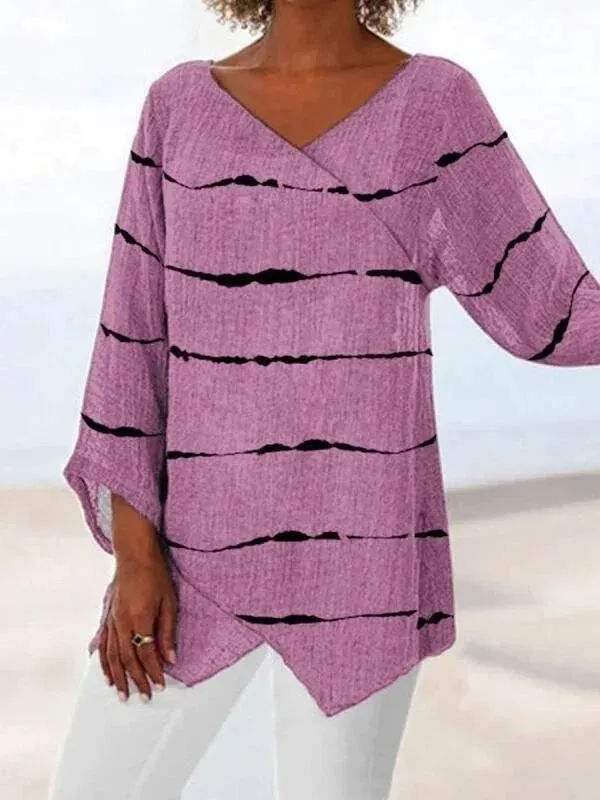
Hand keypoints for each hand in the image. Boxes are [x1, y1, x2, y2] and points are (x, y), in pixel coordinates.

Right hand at [98, 552, 177, 701]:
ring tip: (123, 695)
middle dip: (136, 680)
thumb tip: (171, 659)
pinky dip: (104, 663)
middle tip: (144, 698)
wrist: (134, 555)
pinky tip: (107, 675)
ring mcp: (111, 621)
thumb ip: (168, 632)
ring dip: (118, 678)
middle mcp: (121, 623)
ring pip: (112, 656)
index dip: (153, 672)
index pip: (146, 654)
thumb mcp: (169, 602)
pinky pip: (103, 645)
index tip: (160, 686)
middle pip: (127, 659)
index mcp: (139, 618)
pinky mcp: (107, 617)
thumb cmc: (155, 576)